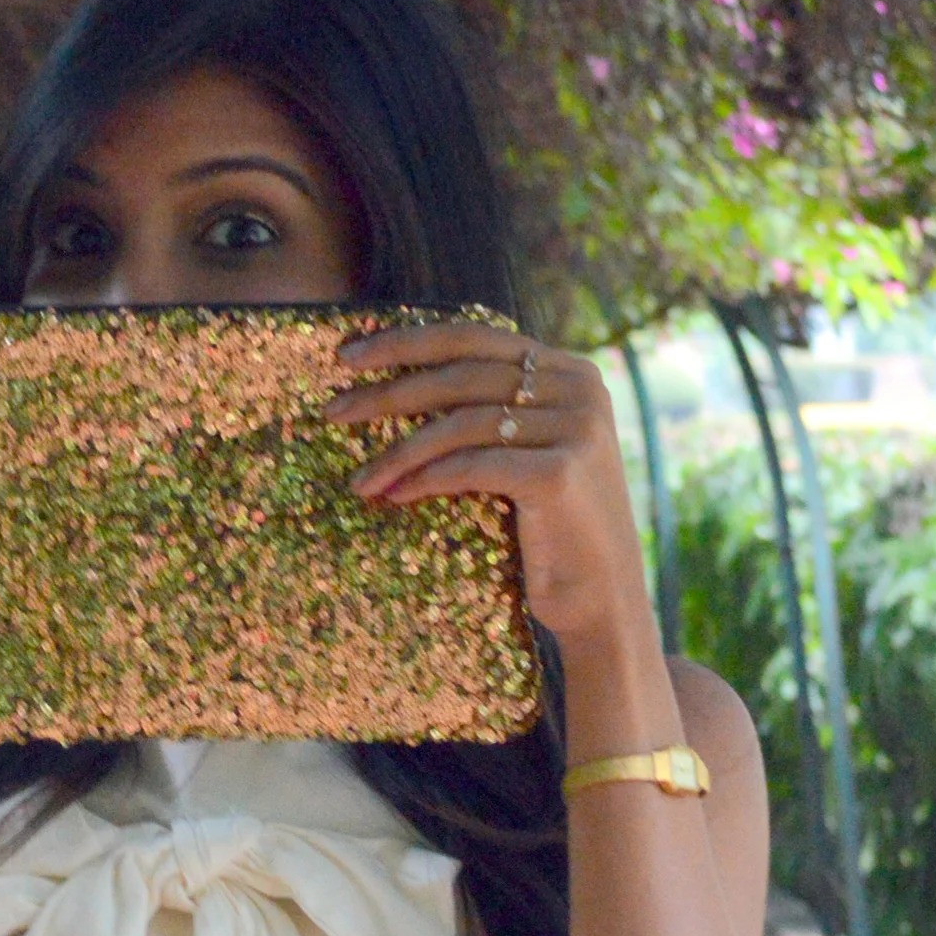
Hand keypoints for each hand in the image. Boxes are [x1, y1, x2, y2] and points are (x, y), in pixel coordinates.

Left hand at [327, 320, 650, 649]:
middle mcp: (580, 389)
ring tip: (359, 480)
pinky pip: (472, 466)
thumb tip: (392, 383)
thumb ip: (488, 409)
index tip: (346, 356)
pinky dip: (425, 479)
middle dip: (387, 392)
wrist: (602, 596)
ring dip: (398, 452)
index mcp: (569, 370)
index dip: (406, 342)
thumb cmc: (550, 527)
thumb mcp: (523, 450)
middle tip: (333, 411)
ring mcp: (575, 428)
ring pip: (460, 423)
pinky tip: (392, 495)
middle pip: (460, 376)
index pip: (473, 338)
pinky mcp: (560, 472)